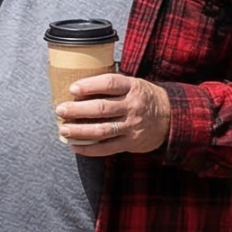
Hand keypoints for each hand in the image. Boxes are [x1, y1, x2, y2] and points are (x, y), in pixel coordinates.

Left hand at [57, 74, 171, 156]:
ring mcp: (132, 126)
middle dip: (78, 110)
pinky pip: (107, 148)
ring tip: (63, 129)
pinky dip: (89, 149)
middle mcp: (132, 106)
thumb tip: (80, 85)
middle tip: (60, 109)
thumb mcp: (134, 84)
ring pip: (102, 130)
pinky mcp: (131, 143)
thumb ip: (113, 85)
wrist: (171, 118)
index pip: (110, 83)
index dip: (90, 85)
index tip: (73, 88)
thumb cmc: (144, 98)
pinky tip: (75, 146)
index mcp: (133, 87)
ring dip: (80, 131)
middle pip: (102, 108)